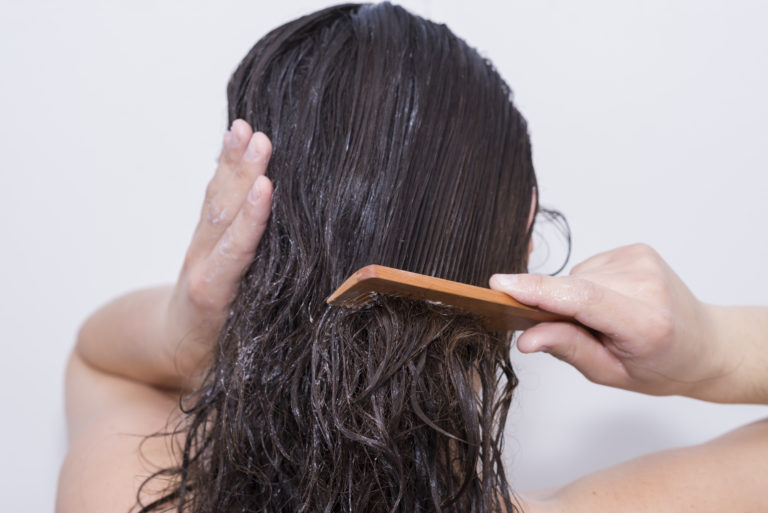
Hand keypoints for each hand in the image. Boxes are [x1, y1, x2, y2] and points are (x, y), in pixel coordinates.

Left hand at [166, 120, 272, 375]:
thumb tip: (308, 335)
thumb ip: (259, 343)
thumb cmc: (206, 359)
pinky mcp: (206, 238)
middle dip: (242, 175)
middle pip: (223, 215)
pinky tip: (234, 145)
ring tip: (245, 129)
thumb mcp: (228, 362)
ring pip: (217, 200)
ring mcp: (202, 248)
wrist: (167, 348)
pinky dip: (225, 171)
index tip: (265, 189)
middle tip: (261, 140)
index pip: (233, 252)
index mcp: (211, 297)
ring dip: (232, 163)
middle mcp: (203, 265)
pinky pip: (214, 200)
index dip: (249, 222)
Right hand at [489, 243, 731, 399]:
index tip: (500, 285)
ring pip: (576, 276)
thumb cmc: (661, 365)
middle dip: (552, 305)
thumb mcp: (612, 373)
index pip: (581, 298)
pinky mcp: (637, 248)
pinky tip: (610, 302)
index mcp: (645, 322)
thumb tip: (526, 337)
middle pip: (572, 286)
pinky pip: (587, 268)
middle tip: (567, 331)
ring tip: (603, 320)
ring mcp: (643, 261)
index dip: (537, 290)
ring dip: (574, 298)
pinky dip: (586, 286)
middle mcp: (647, 284)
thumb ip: (568, 349)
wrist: (705, 344)